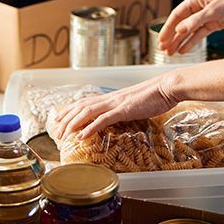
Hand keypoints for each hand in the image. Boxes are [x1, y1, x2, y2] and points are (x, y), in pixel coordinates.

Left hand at [54, 75, 177, 140]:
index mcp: (113, 97)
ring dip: (73, 124)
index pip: (86, 102)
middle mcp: (111, 98)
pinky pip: (104, 119)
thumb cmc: (155, 96)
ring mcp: (117, 103)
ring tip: (63, 135)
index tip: (60, 120)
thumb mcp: (135, 104)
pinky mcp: (125, 109)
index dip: (71, 111)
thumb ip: (123, 110)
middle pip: (82, 106)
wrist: (168, 87)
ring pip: (88, 111)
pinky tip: (82, 136)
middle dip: (66, 119)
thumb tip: (116, 119)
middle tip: (56, 132)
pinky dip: (90, 127)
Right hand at [158, 0, 223, 55]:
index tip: (161, 40)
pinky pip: (199, 34)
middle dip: (171, 36)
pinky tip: (184, 51)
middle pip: (181, 24)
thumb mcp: (213, 11)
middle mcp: (198, 8)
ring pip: (189, 31)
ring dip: (180, 41)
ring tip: (170, 53)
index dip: (168, 28)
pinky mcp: (213, 24)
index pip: (177, 15)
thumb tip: (179, 30)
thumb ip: (195, 21)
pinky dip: (191, 42)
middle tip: (162, 49)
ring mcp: (205, 16)